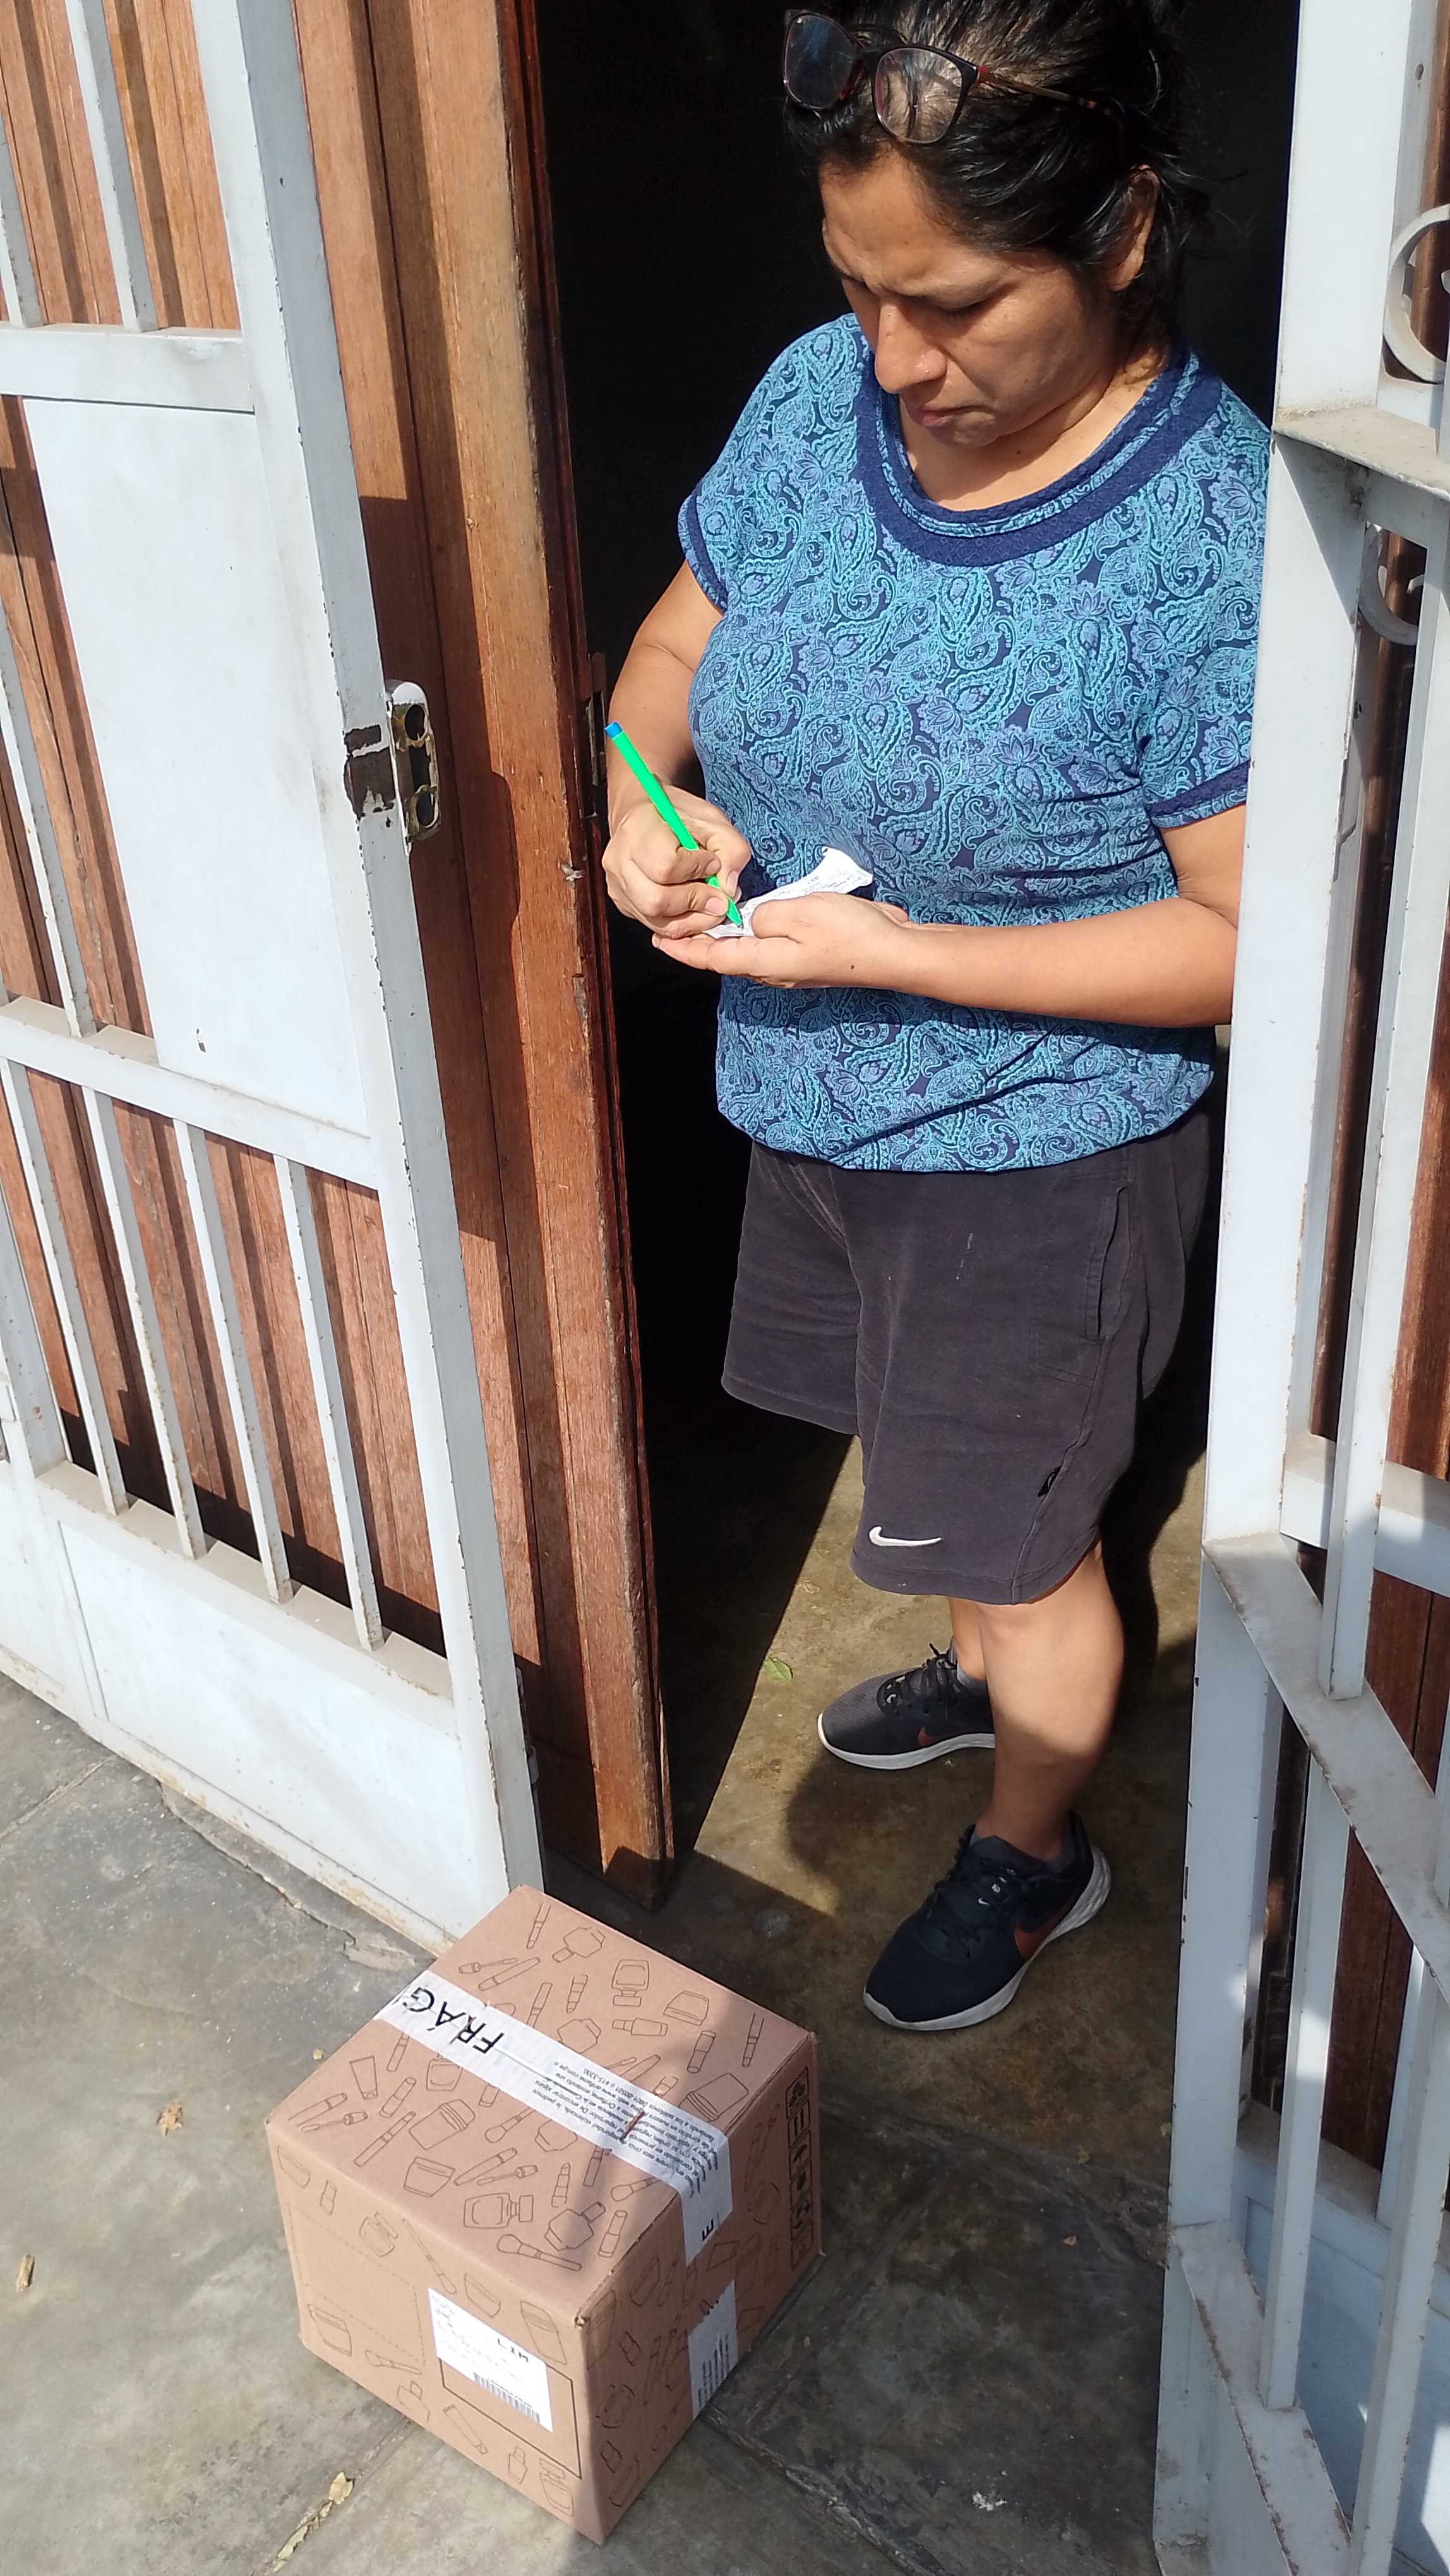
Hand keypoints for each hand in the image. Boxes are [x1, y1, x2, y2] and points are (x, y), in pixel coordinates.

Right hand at [602, 787, 750, 935]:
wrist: (642, 813)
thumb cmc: (676, 814)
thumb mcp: (712, 820)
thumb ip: (730, 849)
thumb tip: (728, 888)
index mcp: (638, 829)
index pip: (665, 866)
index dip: (696, 871)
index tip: (712, 863)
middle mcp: (620, 860)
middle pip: (656, 901)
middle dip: (695, 904)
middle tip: (719, 898)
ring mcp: (617, 885)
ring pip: (655, 920)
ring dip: (691, 920)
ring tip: (710, 904)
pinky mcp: (623, 903)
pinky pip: (653, 926)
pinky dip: (680, 924)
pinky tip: (694, 910)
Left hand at [655, 895, 915, 990]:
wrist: (893, 952)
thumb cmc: (847, 932)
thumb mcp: (798, 913)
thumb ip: (764, 915)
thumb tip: (753, 919)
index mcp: (764, 962)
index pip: (712, 957)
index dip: (684, 949)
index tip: (658, 941)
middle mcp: (773, 970)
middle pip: (727, 958)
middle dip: (699, 944)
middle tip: (674, 925)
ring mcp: (793, 966)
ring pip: (748, 954)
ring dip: (724, 940)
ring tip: (704, 922)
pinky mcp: (809, 957)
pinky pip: (770, 947)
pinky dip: (750, 936)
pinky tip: (749, 921)